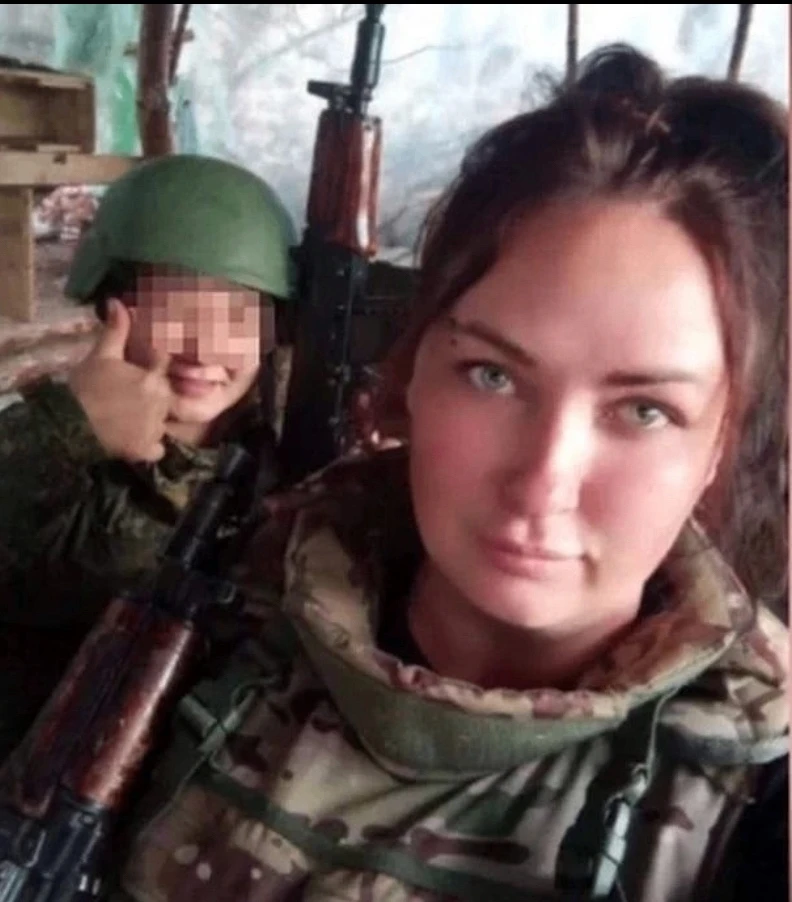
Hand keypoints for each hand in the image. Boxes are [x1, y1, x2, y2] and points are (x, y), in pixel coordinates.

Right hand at [68, 299, 171, 462]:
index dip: (162, 361)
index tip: (152, 365)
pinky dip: (151, 445)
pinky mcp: (147, 450)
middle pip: (169, 396)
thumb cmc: (85, 387)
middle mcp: (162, 403)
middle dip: (157, 395)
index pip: (169, 365)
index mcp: (153, 379)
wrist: (70, 424)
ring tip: (133, 418)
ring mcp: (156, 428)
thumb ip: (116, 330)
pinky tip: (137, 438)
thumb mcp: (100, 356)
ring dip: (155, 420)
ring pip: (166, 422)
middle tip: (135, 397)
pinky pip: (159, 447)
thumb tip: (118, 301)